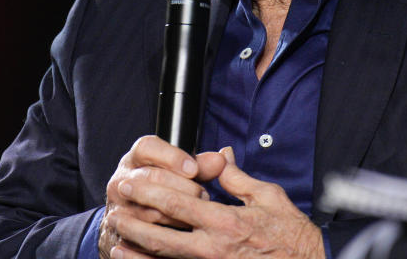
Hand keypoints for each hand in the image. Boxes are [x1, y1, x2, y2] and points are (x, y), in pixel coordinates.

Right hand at [99, 135, 226, 258]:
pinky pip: (145, 237)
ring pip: (151, 211)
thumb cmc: (160, 188)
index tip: (193, 168)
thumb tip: (221, 159)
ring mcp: (118, 208)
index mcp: (135, 159)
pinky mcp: (120, 234)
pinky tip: (183, 232)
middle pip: (151, 178)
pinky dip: (167, 235)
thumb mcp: (176, 171)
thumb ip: (199, 165)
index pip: (147, 148)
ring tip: (197, 215)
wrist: (131, 218)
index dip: (171, 157)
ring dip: (178, 214)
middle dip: (181, 187)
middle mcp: (121, 181)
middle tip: (203, 194)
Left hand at [106, 146, 324, 258]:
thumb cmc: (291, 233)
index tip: (132, 182)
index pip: (178, 203)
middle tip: (115, 208)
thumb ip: (237, 178)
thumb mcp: (268, 196)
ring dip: (137, 250)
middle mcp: (214, 246)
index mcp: (226, 220)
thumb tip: (220, 156)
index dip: (150, 192)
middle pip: (162, 235)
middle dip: (134, 222)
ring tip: (116, 239)